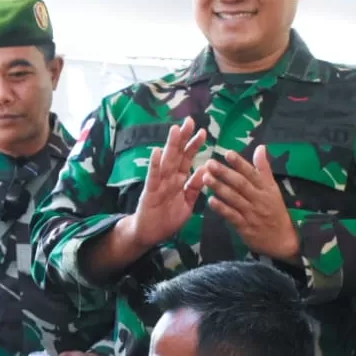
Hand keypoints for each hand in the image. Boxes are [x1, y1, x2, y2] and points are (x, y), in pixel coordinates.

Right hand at [125, 117, 205, 249]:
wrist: (149, 234)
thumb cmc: (167, 218)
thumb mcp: (187, 203)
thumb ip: (195, 187)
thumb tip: (205, 169)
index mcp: (178, 179)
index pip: (187, 158)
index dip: (194, 145)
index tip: (203, 131)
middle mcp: (169, 178)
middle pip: (177, 155)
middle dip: (183, 138)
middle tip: (190, 121)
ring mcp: (159, 184)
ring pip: (166, 162)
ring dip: (171, 146)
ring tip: (175, 130)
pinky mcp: (150, 193)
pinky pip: (153, 178)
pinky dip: (155, 165)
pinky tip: (157, 153)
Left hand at [202, 147, 299, 261]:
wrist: (283, 240)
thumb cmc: (276, 211)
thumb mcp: (273, 189)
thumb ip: (264, 169)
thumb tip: (260, 147)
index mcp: (266, 188)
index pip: (252, 173)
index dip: (240, 163)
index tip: (228, 153)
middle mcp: (259, 199)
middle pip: (241, 184)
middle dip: (225, 173)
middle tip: (210, 163)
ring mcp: (252, 213)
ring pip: (234, 198)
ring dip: (219, 187)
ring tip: (206, 178)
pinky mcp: (245, 227)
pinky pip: (232, 216)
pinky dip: (221, 208)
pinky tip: (211, 201)